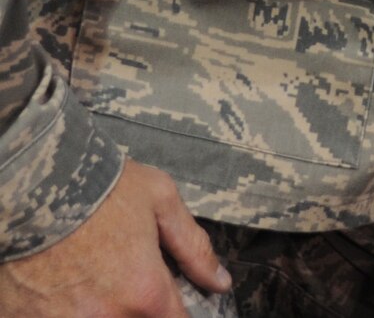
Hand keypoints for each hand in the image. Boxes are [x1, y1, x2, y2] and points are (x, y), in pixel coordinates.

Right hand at [0, 160, 231, 316]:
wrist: (37, 186)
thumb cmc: (102, 187)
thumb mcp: (162, 202)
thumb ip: (194, 248)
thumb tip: (219, 281)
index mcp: (144, 291)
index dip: (178, 313)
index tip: (175, 302)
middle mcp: (106, 317)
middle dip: (141, 309)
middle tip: (128, 277)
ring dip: (105, 310)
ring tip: (98, 280)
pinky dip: (70, 310)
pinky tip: (69, 289)